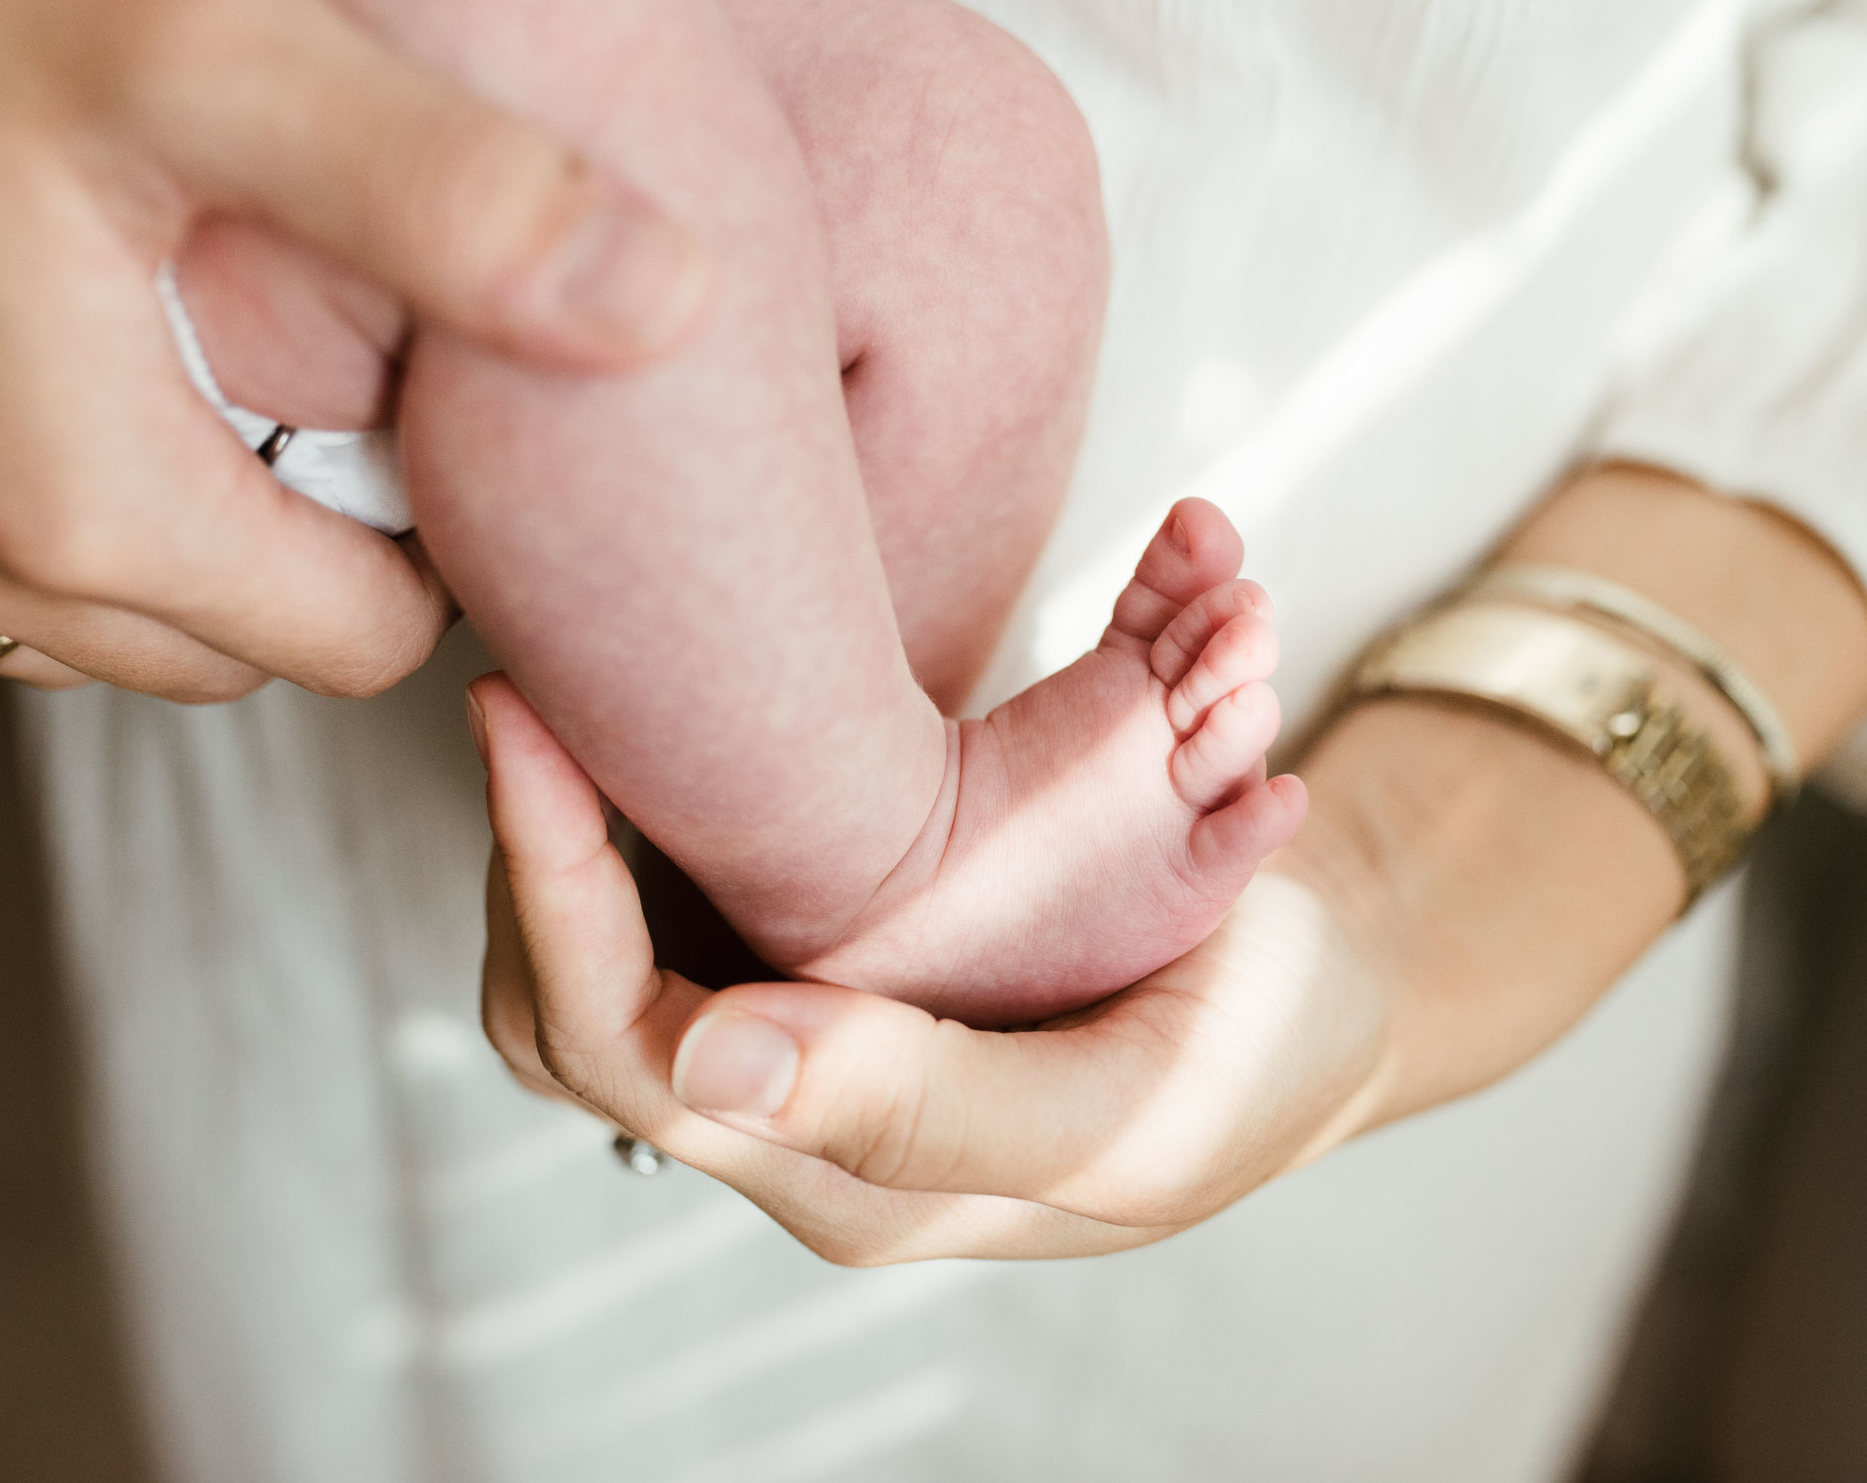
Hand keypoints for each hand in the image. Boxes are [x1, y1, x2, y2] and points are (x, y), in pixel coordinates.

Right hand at [0, 0, 707, 699]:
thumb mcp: (207, 41)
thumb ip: (445, 188)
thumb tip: (661, 301)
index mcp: (74, 503)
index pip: (358, 645)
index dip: (431, 546)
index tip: (432, 420)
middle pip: (237, 643)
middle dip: (315, 545)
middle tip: (340, 383)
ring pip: (103, 622)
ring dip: (183, 531)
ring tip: (212, 362)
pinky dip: (44, 493)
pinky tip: (66, 351)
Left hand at [474, 466, 1866, 1263]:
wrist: (1346, 986)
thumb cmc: (1264, 1046)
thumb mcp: (1129, 1099)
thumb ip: (928, 1107)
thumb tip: (708, 1065)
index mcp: (855, 1179)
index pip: (616, 1043)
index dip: (548, 882)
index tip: (520, 720)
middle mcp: (807, 1122)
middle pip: (576, 1003)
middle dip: (539, 848)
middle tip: (525, 689)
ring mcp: (821, 1041)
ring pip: (622, 942)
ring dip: (592, 816)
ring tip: (571, 688)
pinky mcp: (853, 967)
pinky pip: (700, 892)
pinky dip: (668, 799)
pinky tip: (670, 712)